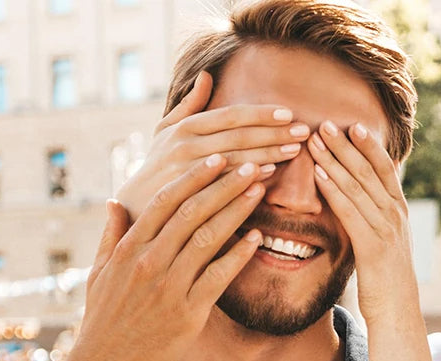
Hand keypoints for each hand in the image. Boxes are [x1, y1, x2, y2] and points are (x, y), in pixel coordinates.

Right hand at [73, 155, 264, 360]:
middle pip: (193, 212)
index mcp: (128, 248)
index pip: (165, 200)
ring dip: (237, 210)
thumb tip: (115, 200)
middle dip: (226, 184)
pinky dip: (239, 255)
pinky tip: (257, 238)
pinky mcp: (188, 313)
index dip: (195, 175)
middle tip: (253, 164)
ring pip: (209, 237)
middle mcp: (149, 261)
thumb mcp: (99, 273)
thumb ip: (111, 235)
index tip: (219, 156)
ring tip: (260, 190)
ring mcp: (169, 286)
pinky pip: (218, 276)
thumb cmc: (103, 320)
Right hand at [115, 71, 309, 221]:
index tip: (288, 112)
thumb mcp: (165, 131)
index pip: (230, 115)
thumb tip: (206, 75)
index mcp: (185, 128)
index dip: (260, 113)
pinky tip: (272, 174)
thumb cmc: (157, 165)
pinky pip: (226, 185)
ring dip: (268, 154)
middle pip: (238, 136)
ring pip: (236, 160)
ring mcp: (190, 171)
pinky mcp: (193, 195)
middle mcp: (187, 146)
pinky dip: (249, 178)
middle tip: (304, 131)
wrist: (136, 205)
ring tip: (295, 150)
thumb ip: (188, 105)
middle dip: (274, 133)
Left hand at [307, 120, 415, 323]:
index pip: (385, 169)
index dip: (369, 146)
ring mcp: (386, 229)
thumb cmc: (387, 281)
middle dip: (346, 145)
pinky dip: (334, 190)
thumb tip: (360, 205)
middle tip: (324, 123)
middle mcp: (395, 215)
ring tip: (315, 140)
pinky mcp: (373, 246)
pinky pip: (351, 211)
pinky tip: (319, 175)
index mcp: (399, 212)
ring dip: (335, 160)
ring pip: (359, 186)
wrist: (398, 311)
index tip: (351, 125)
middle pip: (369, 170)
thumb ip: (375, 221)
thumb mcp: (384, 244)